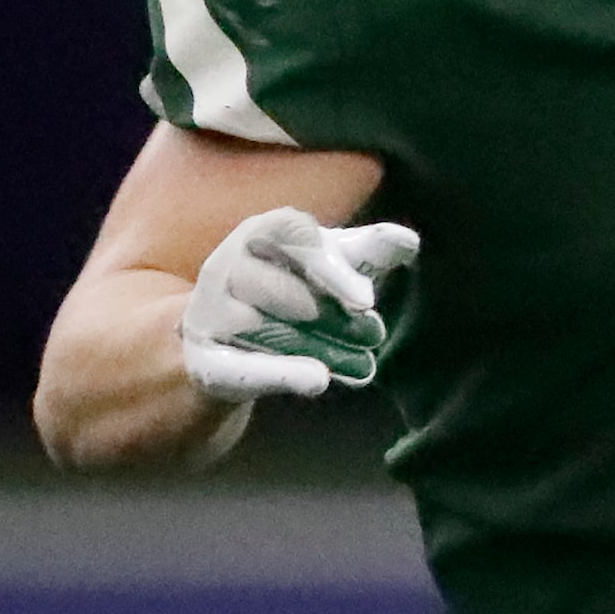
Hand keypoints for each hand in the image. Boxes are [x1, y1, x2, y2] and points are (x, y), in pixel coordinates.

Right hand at [182, 207, 419, 402]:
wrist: (227, 340)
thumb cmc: (288, 286)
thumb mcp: (328, 264)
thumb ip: (367, 251)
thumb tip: (408, 241)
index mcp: (259, 232)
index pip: (292, 232)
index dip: (331, 266)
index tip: (366, 300)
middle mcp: (225, 266)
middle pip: (285, 291)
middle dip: (336, 317)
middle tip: (374, 335)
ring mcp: (209, 314)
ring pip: (268, 330)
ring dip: (322, 348)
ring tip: (363, 365)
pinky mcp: (206, 360)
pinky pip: (244, 366)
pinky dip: (282, 373)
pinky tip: (318, 381)